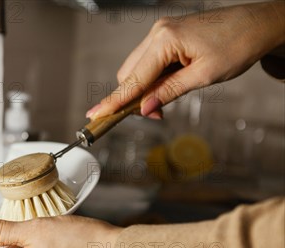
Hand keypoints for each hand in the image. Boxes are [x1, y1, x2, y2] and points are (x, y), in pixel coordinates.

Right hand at [86, 1, 284, 119]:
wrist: (259, 24)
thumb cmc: (238, 44)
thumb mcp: (204, 76)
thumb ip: (169, 92)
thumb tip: (146, 109)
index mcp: (165, 40)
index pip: (133, 78)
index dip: (115, 100)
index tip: (96, 115)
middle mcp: (158, 32)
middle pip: (129, 73)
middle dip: (134, 97)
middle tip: (155, 115)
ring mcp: (161, 32)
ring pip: (138, 68)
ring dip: (145, 89)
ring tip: (165, 102)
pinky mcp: (167, 35)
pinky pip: (149, 61)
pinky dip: (153, 78)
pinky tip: (168, 86)